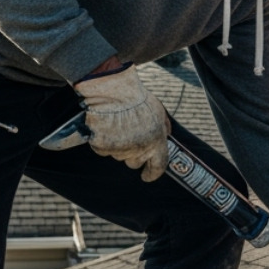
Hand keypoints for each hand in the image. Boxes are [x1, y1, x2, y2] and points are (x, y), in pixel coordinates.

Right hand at [73, 64, 168, 180]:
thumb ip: (163, 127)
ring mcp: (120, 150)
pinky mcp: (102, 147)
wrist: (113, 92)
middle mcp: (139, 150)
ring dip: (118, 146)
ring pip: (118, 155)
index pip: (158, 166)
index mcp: (156, 142)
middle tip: (129, 137)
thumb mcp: (159, 112)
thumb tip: (166, 136)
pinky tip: (106, 127)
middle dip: (133, 154)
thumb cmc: (137, 99)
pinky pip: (103, 149)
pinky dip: (103, 141)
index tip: (147, 177)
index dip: (152, 174)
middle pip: (134, 163)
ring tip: (117, 126)